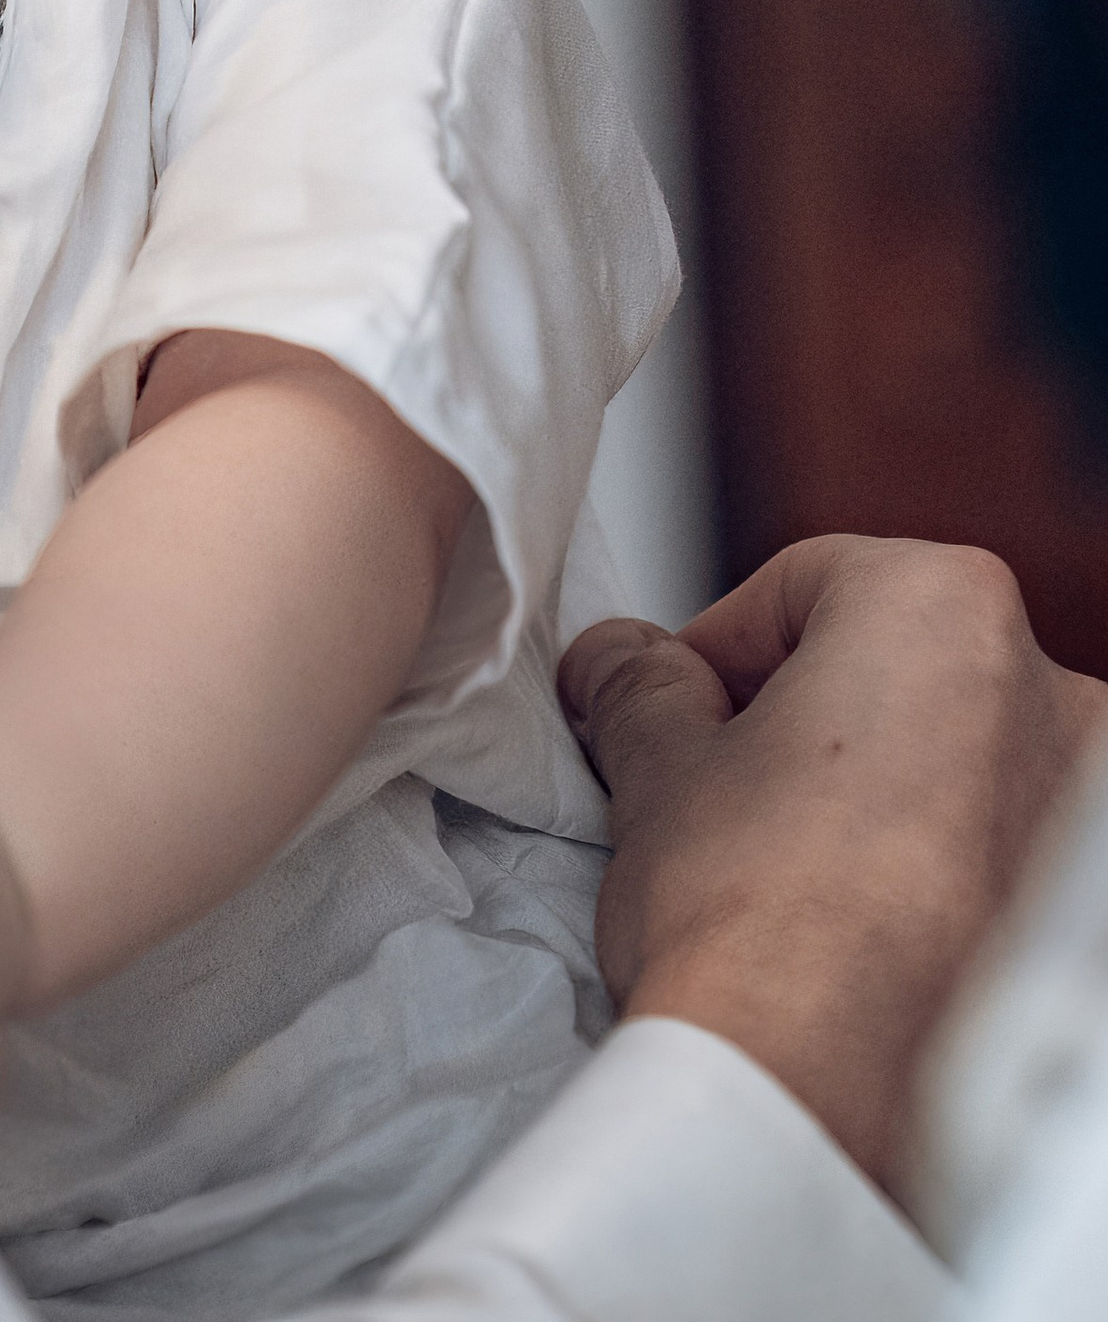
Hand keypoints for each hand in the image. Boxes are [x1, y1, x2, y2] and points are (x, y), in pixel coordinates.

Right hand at [562, 535, 1106, 1196]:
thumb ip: (642, 686)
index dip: (716, 650)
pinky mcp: (1091, 924)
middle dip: (805, 720)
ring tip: (785, 870)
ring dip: (875, 798)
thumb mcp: (657, 768)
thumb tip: (626, 665)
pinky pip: (1002, 862)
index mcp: (944, 608)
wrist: (819, 1099)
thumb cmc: (760, 927)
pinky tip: (859, 929)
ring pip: (955, 769)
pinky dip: (940, 877)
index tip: (671, 706)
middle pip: (894, 671)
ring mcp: (1087, 818)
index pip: (803, 586)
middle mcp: (1048, 694)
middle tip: (718, 788)